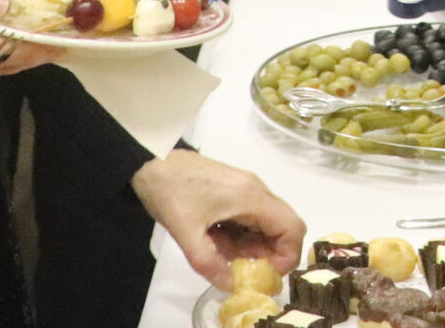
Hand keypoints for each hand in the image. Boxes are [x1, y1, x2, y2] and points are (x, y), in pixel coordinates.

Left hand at [135, 150, 305, 285]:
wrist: (153, 160)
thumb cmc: (171, 192)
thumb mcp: (186, 234)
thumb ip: (209, 263)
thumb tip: (231, 285)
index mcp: (251, 197)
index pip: (292, 228)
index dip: (287, 256)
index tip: (264, 274)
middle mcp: (256, 190)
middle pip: (284, 226)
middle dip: (270, 254)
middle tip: (243, 268)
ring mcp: (247, 188)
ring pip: (267, 223)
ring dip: (253, 245)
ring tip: (222, 251)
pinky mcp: (236, 190)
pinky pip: (252, 217)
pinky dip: (243, 234)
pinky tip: (217, 238)